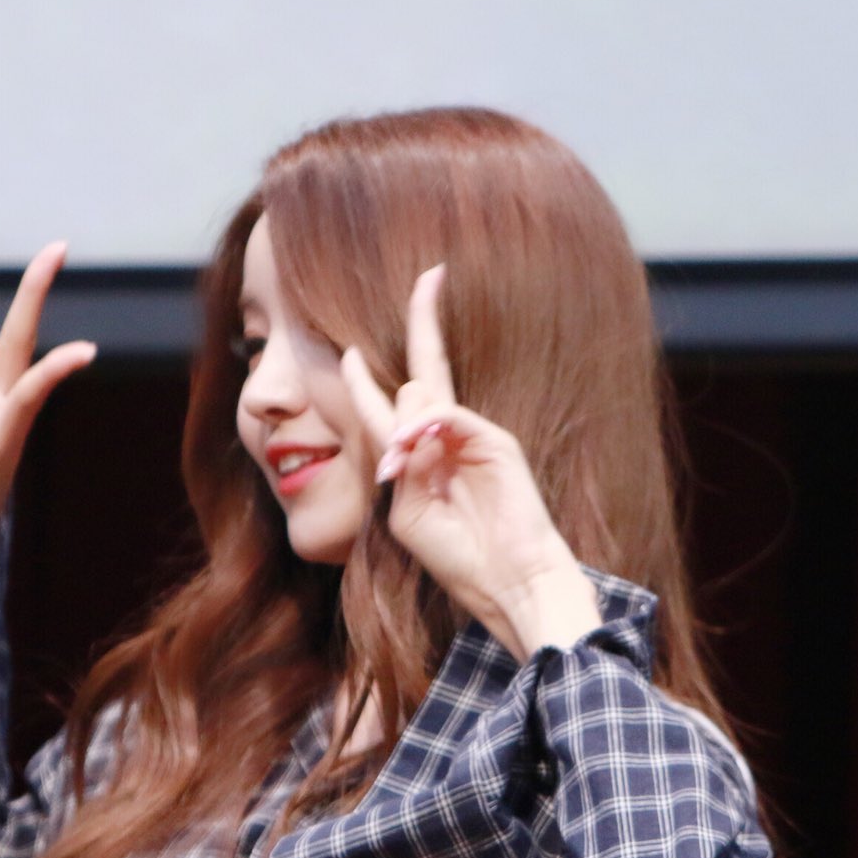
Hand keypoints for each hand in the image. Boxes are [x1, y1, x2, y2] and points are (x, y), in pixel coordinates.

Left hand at [340, 265, 600, 659]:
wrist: (510, 584)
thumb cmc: (459, 557)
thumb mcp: (408, 511)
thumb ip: (400, 465)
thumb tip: (405, 419)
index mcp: (426, 454)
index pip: (398, 400)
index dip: (370, 373)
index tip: (348, 347)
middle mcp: (450, 436)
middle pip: (426, 367)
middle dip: (424, 319)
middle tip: (430, 274)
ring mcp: (475, 435)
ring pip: (423, 396)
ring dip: (402, 429)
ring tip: (401, 470)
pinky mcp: (497, 441)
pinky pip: (447, 415)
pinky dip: (423, 430)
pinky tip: (410, 454)